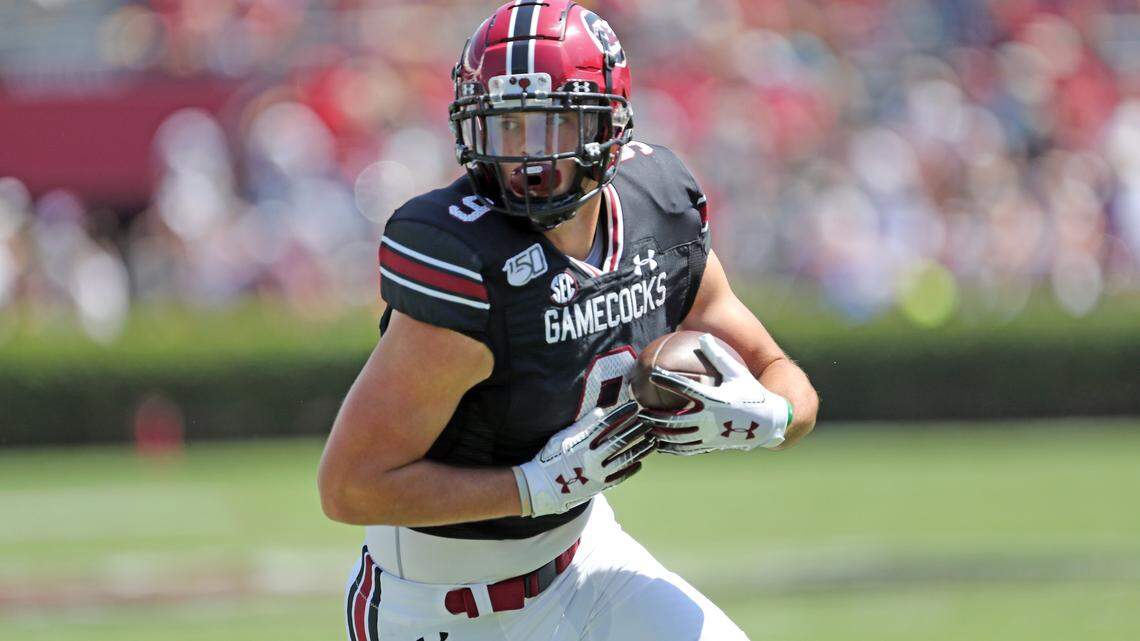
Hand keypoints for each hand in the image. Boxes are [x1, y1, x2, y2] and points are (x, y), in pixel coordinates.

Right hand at [517, 401, 654, 516]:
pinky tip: (640, 463)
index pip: (606, 425)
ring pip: (623, 460)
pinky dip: (630, 470)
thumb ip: (583, 425)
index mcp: (581, 444)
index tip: (634, 406)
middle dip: (635, 430)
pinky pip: (619, 478)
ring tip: (652, 442)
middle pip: (618, 442)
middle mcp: (591, 460)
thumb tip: (602, 411)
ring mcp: (597, 475)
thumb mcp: (562, 438)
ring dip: (639, 450)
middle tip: (649, 422)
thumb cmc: (550, 459)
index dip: (621, 415)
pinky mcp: (599, 487)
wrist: (542, 489)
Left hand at [640, 334, 791, 454]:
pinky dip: (670, 448)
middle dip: (654, 416)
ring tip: (645, 428)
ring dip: (658, 434)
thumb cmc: (751, 393)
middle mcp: (710, 419)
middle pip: (674, 420)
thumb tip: (703, 336)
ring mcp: (709, 435)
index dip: (667, 380)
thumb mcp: (738, 372)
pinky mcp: (710, 445)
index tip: (652, 374)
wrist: (768, 423)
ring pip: (677, 438)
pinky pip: (686, 449)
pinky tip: (659, 446)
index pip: (685, 388)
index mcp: (715, 399)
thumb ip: (719, 356)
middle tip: (639, 411)